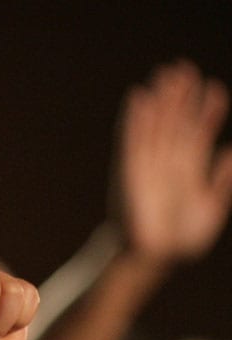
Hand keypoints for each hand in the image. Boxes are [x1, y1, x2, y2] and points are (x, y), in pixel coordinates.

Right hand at [116, 61, 231, 264]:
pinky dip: (135, 117)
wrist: (152, 257)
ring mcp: (147, 164)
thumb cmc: (181, 239)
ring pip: (155, 124)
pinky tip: (140, 96)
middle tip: (186, 69)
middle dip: (182, 97)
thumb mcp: (212, 208)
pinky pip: (132, 138)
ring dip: (161, 99)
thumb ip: (223, 181)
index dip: (208, 111)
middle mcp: (168, 162)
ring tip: (167, 73)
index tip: (216, 90)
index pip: (199, 133)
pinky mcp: (129, 169)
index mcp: (190, 170)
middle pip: (176, 122)